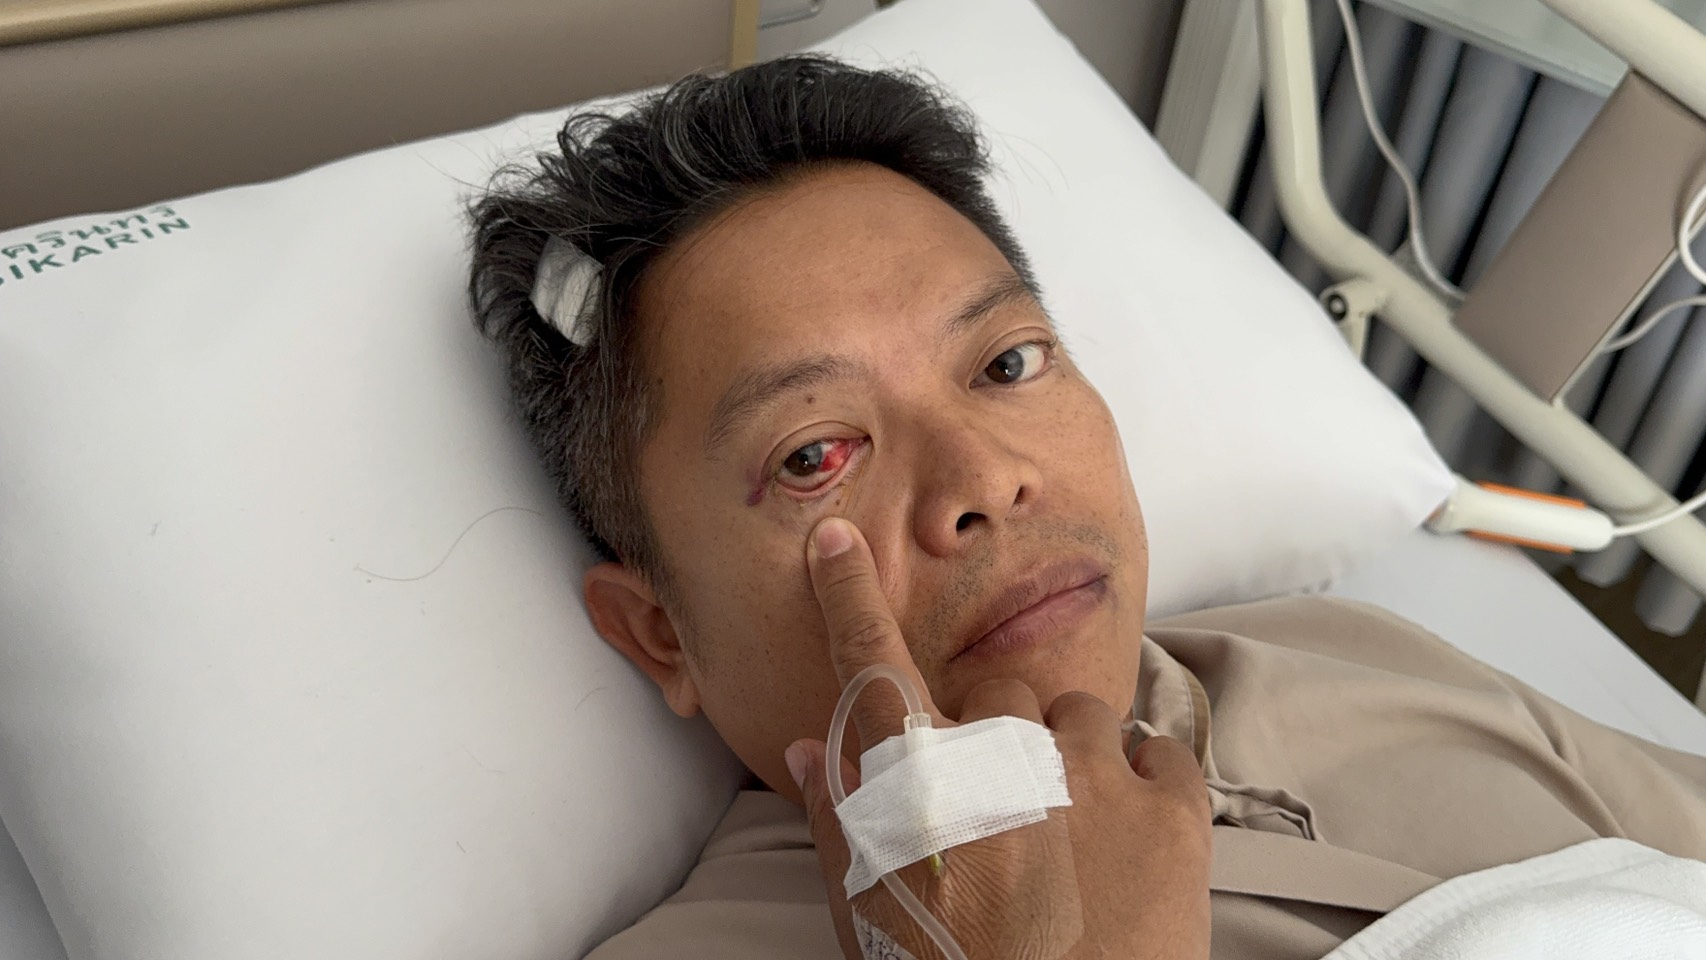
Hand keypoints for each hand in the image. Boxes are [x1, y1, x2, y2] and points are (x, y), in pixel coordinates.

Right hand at [788, 517, 1212, 959]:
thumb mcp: (872, 918)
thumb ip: (839, 824)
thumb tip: (813, 751)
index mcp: (921, 791)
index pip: (869, 667)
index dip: (847, 595)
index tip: (835, 539)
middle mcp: (1003, 763)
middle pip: (997, 691)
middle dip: (1002, 734)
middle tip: (1010, 812)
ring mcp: (1092, 779)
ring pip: (1078, 716)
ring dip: (1073, 762)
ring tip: (1073, 844)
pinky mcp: (1173, 812)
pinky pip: (1157, 753)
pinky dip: (1143, 787)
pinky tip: (1125, 848)